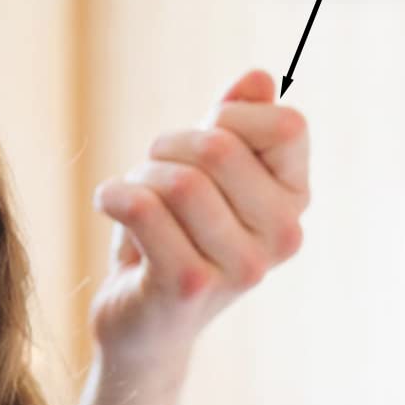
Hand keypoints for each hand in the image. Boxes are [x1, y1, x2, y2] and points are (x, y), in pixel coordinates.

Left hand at [89, 68, 309, 373]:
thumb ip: (234, 124)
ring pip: (179, 180)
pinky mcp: (188, 286)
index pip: (285, 126)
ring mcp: (240, 268)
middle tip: (151, 174)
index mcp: (295, 202)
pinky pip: (144, 210)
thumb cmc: (174, 239)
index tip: (202, 141)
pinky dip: (114, 195)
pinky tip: (109, 203)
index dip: (230, 116)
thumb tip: (259, 77)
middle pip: (219, 147)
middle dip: (168, 147)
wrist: (144, 326)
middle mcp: (282, 238)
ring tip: (132, 199)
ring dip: (139, 177)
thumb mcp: (206, 176)